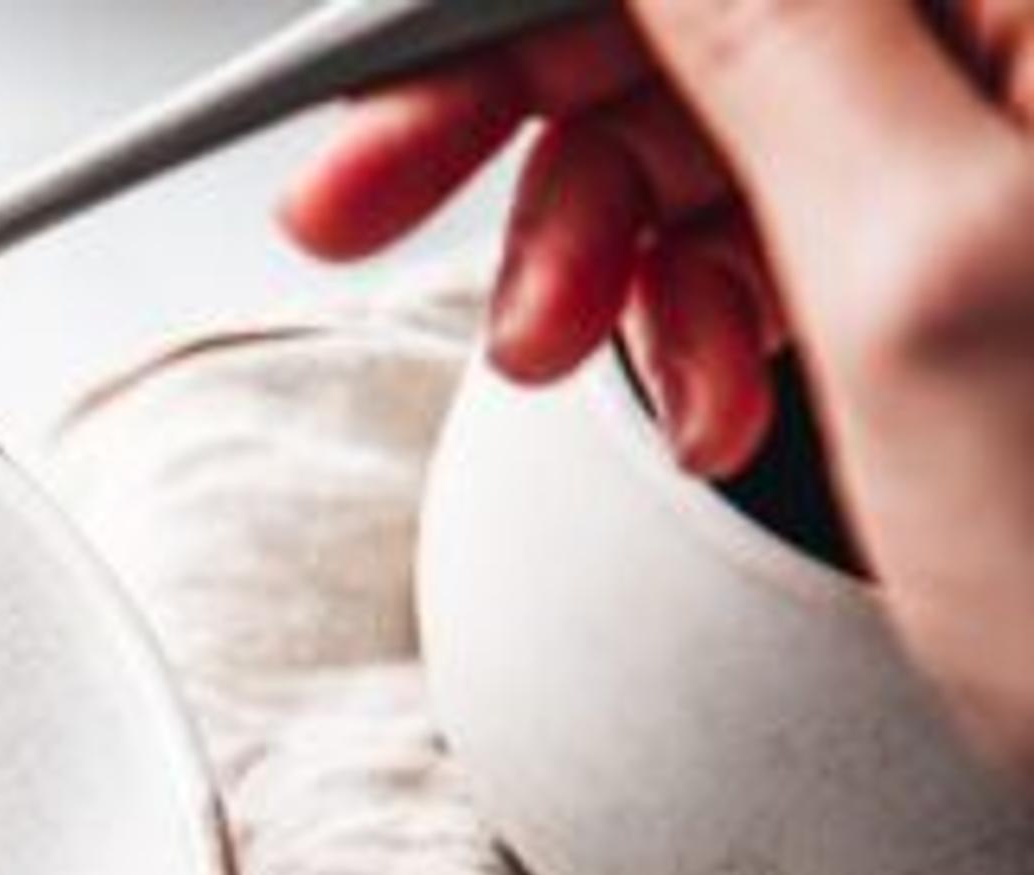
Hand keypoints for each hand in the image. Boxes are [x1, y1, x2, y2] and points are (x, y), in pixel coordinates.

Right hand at [281, 0, 1033, 783]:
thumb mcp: (927, 280)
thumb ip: (769, 34)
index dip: (518, 15)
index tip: (367, 95)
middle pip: (717, 9)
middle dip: (534, 110)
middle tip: (354, 211)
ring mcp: (1033, 150)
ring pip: (736, 107)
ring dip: (609, 231)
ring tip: (564, 360)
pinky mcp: (1010, 249)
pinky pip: (801, 212)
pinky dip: (704, 300)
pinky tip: (703, 390)